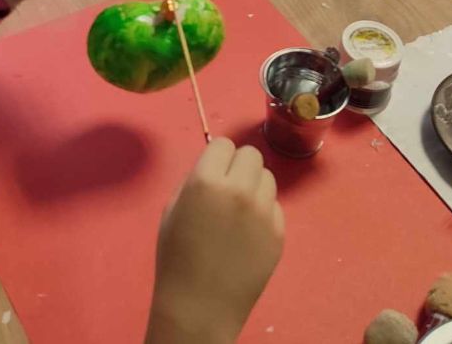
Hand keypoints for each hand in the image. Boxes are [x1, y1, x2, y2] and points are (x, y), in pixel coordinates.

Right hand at [145, 140, 283, 343]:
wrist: (199, 306)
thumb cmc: (176, 256)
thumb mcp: (173, 208)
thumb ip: (195, 179)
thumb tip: (216, 165)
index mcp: (206, 181)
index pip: (224, 144)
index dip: (217, 158)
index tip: (213, 173)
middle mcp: (239, 190)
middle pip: (251, 155)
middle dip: (238, 166)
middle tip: (228, 188)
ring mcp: (263, 212)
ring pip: (267, 178)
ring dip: (254, 186)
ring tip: (240, 210)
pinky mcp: (279, 233)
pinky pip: (276, 206)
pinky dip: (265, 212)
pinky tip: (249, 232)